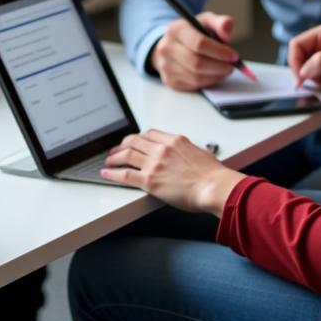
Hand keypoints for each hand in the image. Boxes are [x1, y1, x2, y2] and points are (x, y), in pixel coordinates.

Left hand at [101, 129, 244, 214]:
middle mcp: (162, 148)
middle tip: (115, 150)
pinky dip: (113, 173)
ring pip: (127, 154)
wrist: (214, 187)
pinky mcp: (149, 180)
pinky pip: (125, 174)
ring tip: (108, 160)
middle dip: (122, 145)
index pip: (149, 134)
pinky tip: (106, 173)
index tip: (132, 142)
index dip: (137, 138)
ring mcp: (154, 163)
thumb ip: (187, 151)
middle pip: (134, 141)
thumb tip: (185, 154)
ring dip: (115, 157)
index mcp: (174, 140)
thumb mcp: (200, 153)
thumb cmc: (212, 175)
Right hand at [149, 12, 237, 90]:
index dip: (219, 52)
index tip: (233, 55)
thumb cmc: (194, 33)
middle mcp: (167, 48)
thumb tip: (227, 28)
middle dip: (219, 66)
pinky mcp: (170, 80)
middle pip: (197, 63)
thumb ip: (220, 23)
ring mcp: (166, 66)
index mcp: (176, 29)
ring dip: (215, 76)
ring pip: (196, 77)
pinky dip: (208, 82)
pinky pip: (193, 85)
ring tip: (225, 70)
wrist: (173, 45)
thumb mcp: (206, 22)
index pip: (199, 43)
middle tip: (231, 65)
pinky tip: (214, 75)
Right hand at [287, 19, 320, 89]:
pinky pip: (317, 72)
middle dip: (306, 71)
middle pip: (301, 56)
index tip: (300, 77)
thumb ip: (320, 62)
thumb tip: (303, 71)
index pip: (297, 44)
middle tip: (315, 82)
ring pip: (308, 66)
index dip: (295, 61)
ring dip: (316, 77)